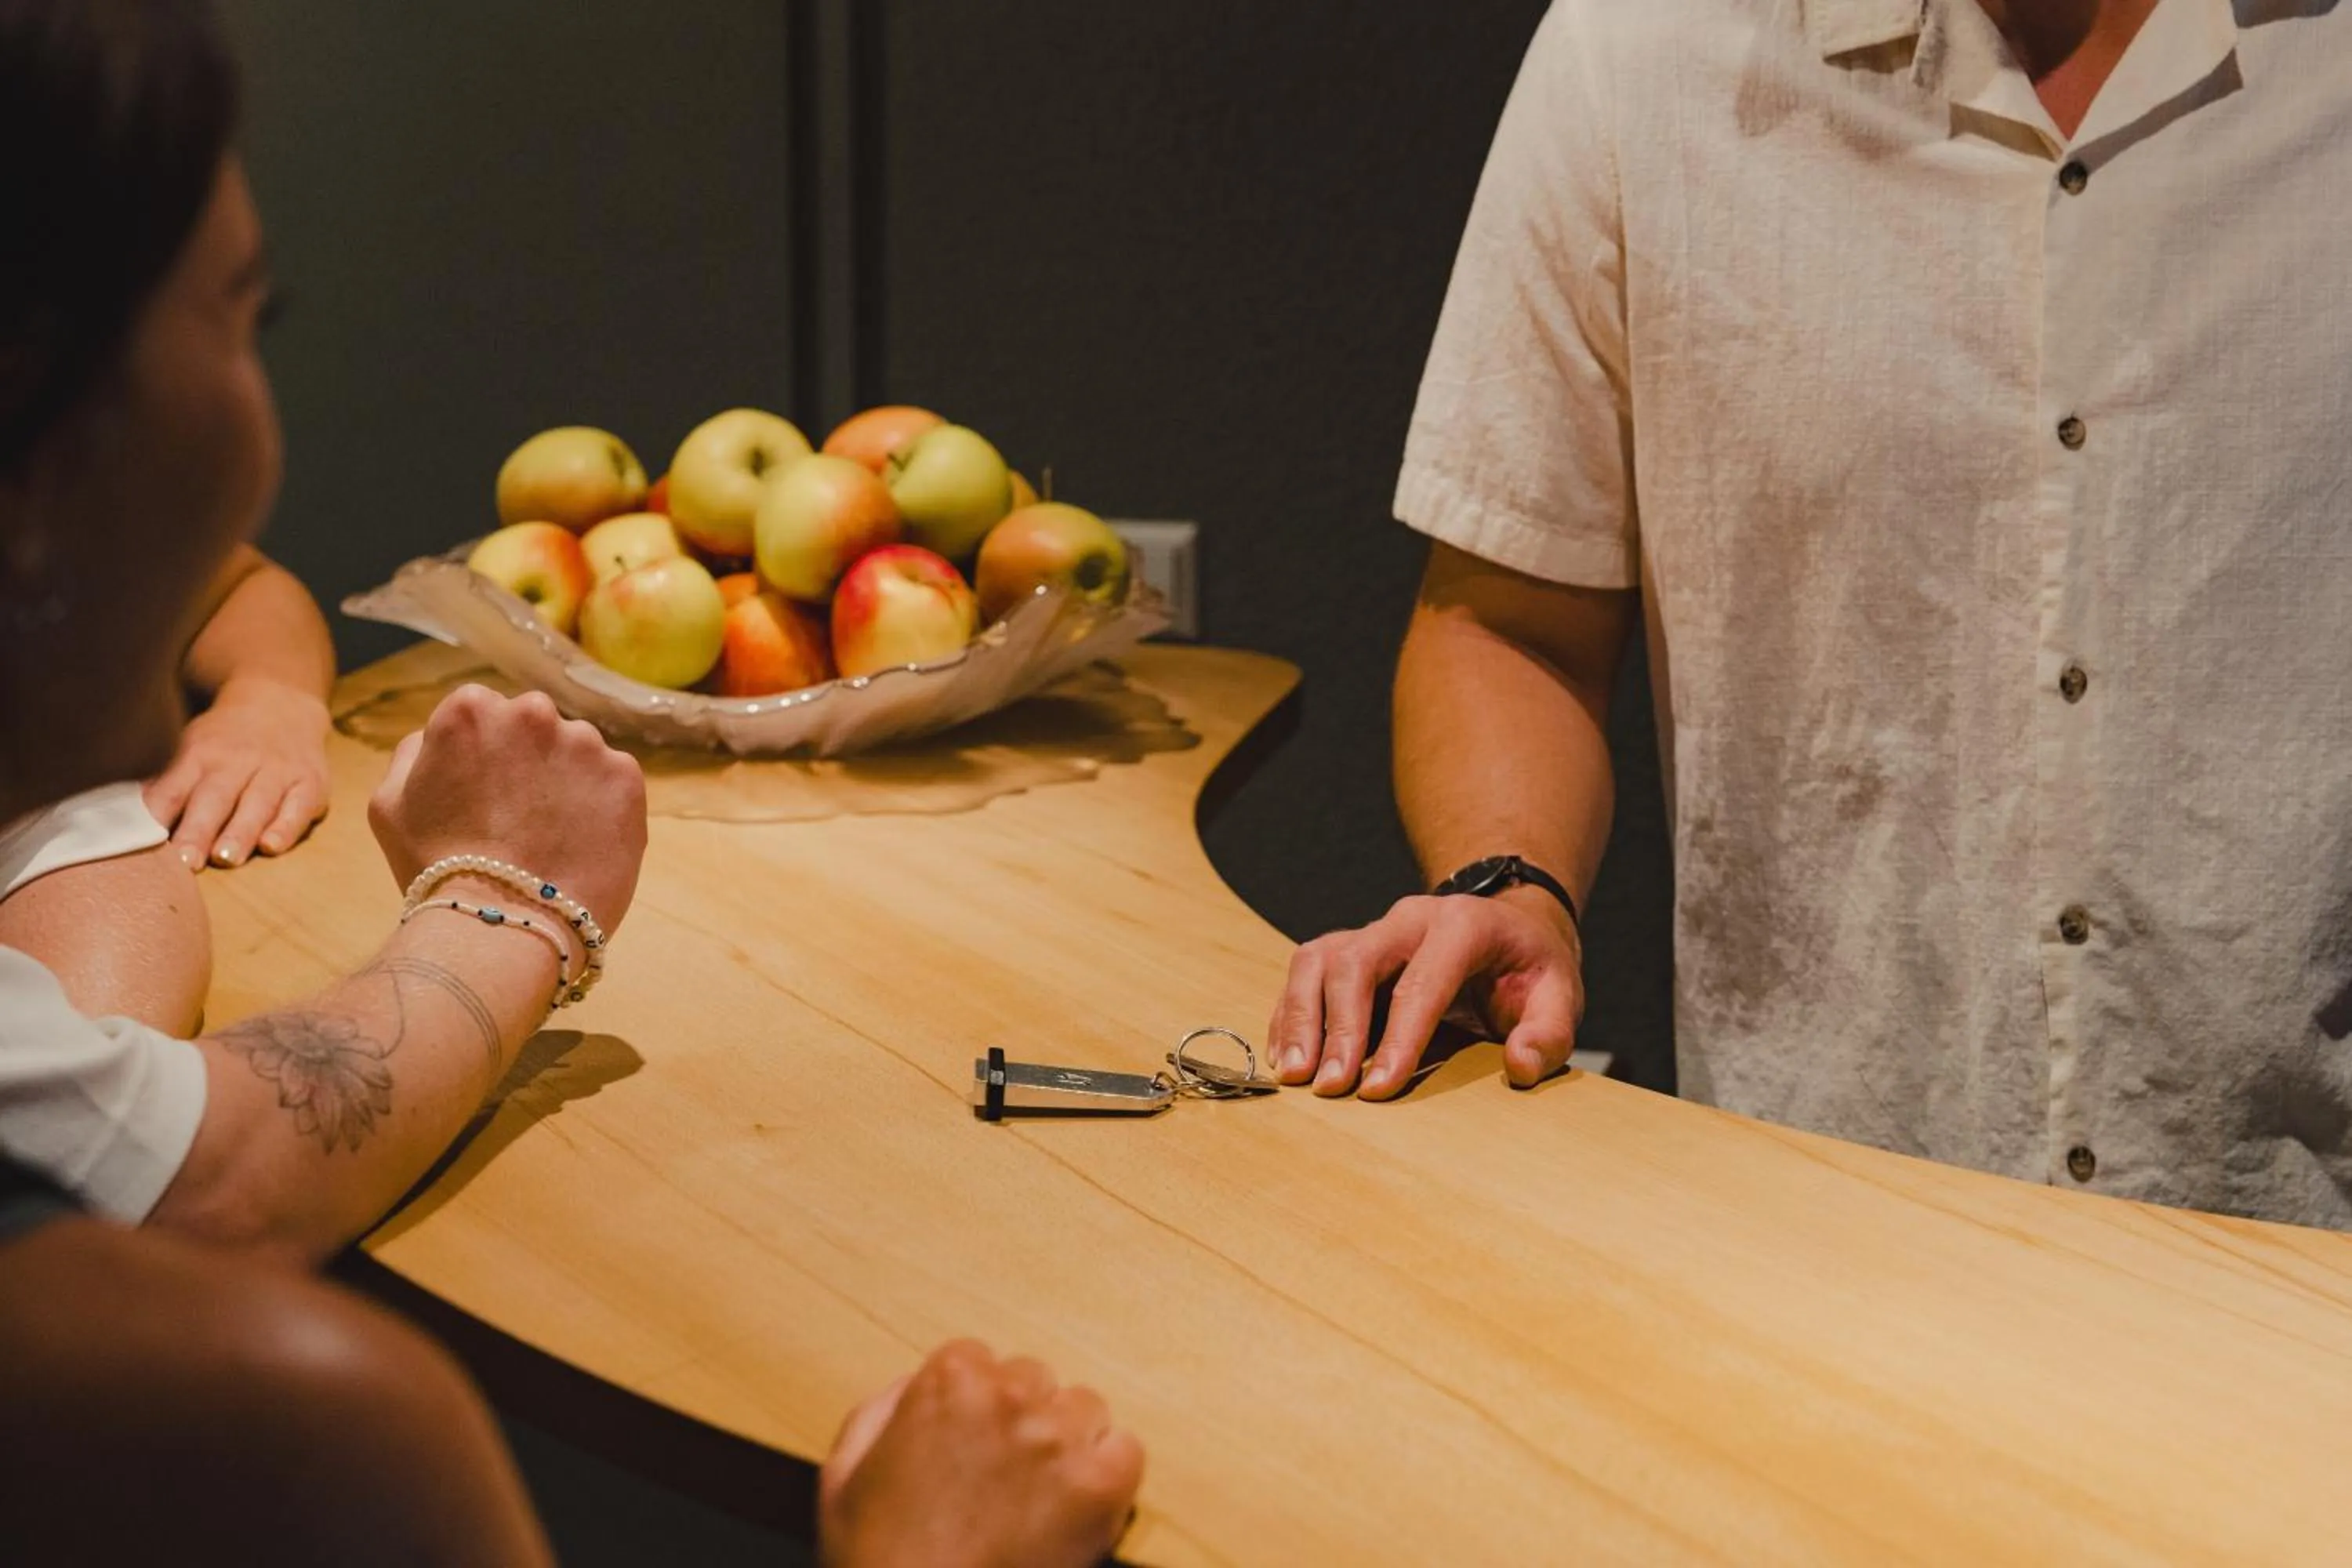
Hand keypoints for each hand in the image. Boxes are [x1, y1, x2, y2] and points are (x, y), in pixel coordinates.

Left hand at [144, 679, 330, 868]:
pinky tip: (273, 845)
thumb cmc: (223, 741)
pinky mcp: (310, 783)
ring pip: (257, 803)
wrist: (281, 703)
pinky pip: (299, 806)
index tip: (144, 842)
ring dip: (241, 831)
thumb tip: (118, 820)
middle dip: (200, 829)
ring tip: (226, 858)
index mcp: (199, 754)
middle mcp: (238, 760)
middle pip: (215, 797)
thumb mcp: (188, 750)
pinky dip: (287, 826)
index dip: (160, 815)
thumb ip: (162, 785)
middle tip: (185, 861)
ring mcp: (277, 771)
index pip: (174, 788)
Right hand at [367, 686, 646, 938]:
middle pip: (535, 727)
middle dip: (529, 761)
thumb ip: (415, 752)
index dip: (484, 756)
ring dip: (568, 783)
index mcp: (471, 709)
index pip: (484, 714)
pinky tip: (580, 844)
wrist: (502, 928)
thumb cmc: (437, 868)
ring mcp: (585, 743)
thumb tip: (439, 734)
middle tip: (518, 819)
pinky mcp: (626, 777)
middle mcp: (532, 712)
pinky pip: (612, 784)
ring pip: (578, 754)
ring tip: (550, 838)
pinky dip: (602, 808)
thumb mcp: (390, 802)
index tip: (483, 793)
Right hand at [819, 1341, 1143, 1567]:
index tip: (970, 1445)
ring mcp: (1059, 1438)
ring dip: (1066, 1443)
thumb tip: (920, 1385)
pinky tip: (1077, 1507)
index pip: (982, 1361)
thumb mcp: (845, 1472)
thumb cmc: (877, 1557)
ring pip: (1084, 1410)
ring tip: (1038, 1496)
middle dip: (1022, 1421)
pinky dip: (1109, 1475)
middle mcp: (1010, 1395)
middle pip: (1036, 1382)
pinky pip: (1126, 1451)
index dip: (975, 1409)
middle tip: (1003, 1476)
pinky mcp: (1099, 1486)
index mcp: (949, 1380)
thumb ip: (883, 1409)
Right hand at [1269, 887, 1583, 1099]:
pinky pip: (1305, 972)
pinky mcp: (1348, 947)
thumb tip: (1520, 1066)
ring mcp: (1373, 930)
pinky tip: (1286, 1059)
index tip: (1378, 1090)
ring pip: (1317, 960)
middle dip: (1338, 1029)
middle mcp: (1409, 919)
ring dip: (1300, 1019)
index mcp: (1463, 925)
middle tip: (1329, 1088)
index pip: (1422, 982)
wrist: (1508, 928)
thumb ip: (1549, 1032)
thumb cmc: (1529, 970)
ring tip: (1294, 1076)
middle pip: (1355, 962)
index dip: (1399, 1039)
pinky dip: (1290, 1015)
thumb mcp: (1560, 996)